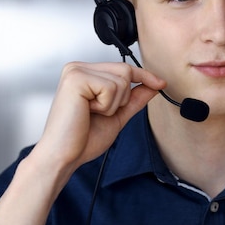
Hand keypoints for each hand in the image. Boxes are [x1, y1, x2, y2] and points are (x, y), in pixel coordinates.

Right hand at [31, 61, 165, 175]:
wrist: (64, 156)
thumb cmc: (82, 139)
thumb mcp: (116, 115)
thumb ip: (133, 99)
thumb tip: (153, 86)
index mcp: (85, 74)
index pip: (123, 68)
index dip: (144, 76)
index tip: (160, 83)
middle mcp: (78, 68)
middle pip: (125, 71)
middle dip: (122, 98)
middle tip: (100, 113)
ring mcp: (76, 71)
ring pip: (121, 80)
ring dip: (113, 104)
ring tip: (91, 113)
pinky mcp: (76, 78)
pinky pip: (111, 87)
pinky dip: (106, 106)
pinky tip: (87, 112)